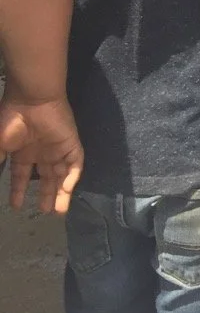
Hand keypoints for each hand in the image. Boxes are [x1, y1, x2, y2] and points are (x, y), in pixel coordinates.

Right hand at [0, 93, 82, 212]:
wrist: (31, 100)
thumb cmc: (11, 120)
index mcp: (23, 152)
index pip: (22, 176)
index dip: (19, 191)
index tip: (16, 207)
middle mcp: (41, 152)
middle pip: (46, 178)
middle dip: (45, 195)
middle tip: (45, 212)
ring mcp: (57, 148)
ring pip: (62, 174)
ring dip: (61, 192)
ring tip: (59, 211)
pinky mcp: (70, 143)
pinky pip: (75, 163)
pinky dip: (72, 177)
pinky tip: (66, 190)